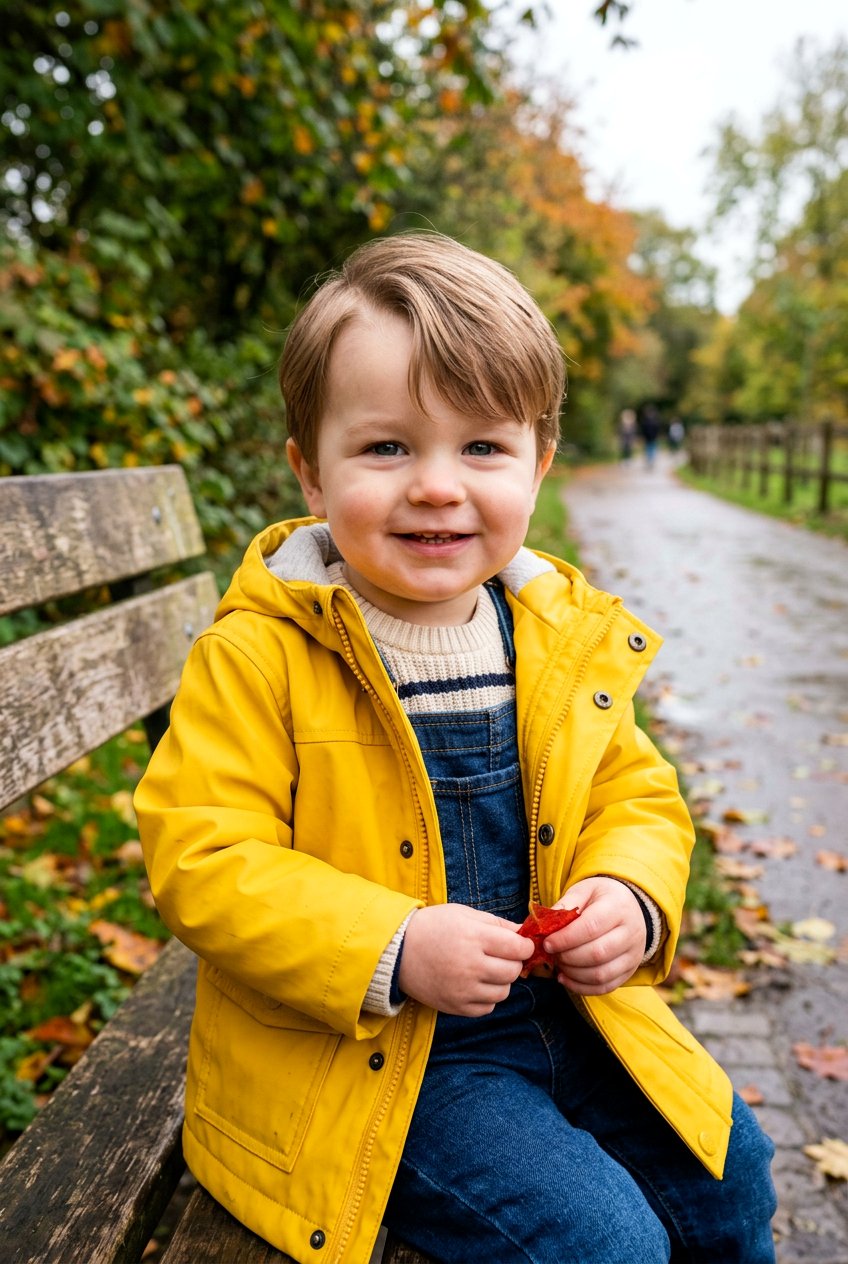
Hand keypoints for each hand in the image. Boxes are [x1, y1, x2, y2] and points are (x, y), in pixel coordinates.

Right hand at [398, 904, 533, 1015]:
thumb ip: (496, 923)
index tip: (520, 944)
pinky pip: (487, 1008)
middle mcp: (470, 966)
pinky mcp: (455, 1006)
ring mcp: (462, 990)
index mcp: (473, 938)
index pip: (518, 948)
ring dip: (500, 981)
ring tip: (485, 969)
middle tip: (501, 955)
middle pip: (513, 971)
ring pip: (503, 992)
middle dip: (513, 962)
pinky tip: (475, 983)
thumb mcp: (464, 914)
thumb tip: (524, 933)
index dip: (524, 946)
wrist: (397, 951)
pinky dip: (486, 997)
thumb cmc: (433, 927)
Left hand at [542, 877, 645, 994]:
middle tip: (552, 954)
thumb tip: (545, 926)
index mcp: (618, 907)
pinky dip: (582, 987)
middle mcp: (631, 932)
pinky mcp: (630, 971)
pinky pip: (605, 987)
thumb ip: (565, 905)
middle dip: (568, 957)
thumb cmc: (601, 898)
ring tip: (559, 964)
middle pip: (597, 953)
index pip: (591, 927)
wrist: (629, 907)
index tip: (548, 943)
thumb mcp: (584, 890)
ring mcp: (633, 954)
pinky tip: (566, 978)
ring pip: (601, 974)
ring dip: (573, 974)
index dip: (566, 938)